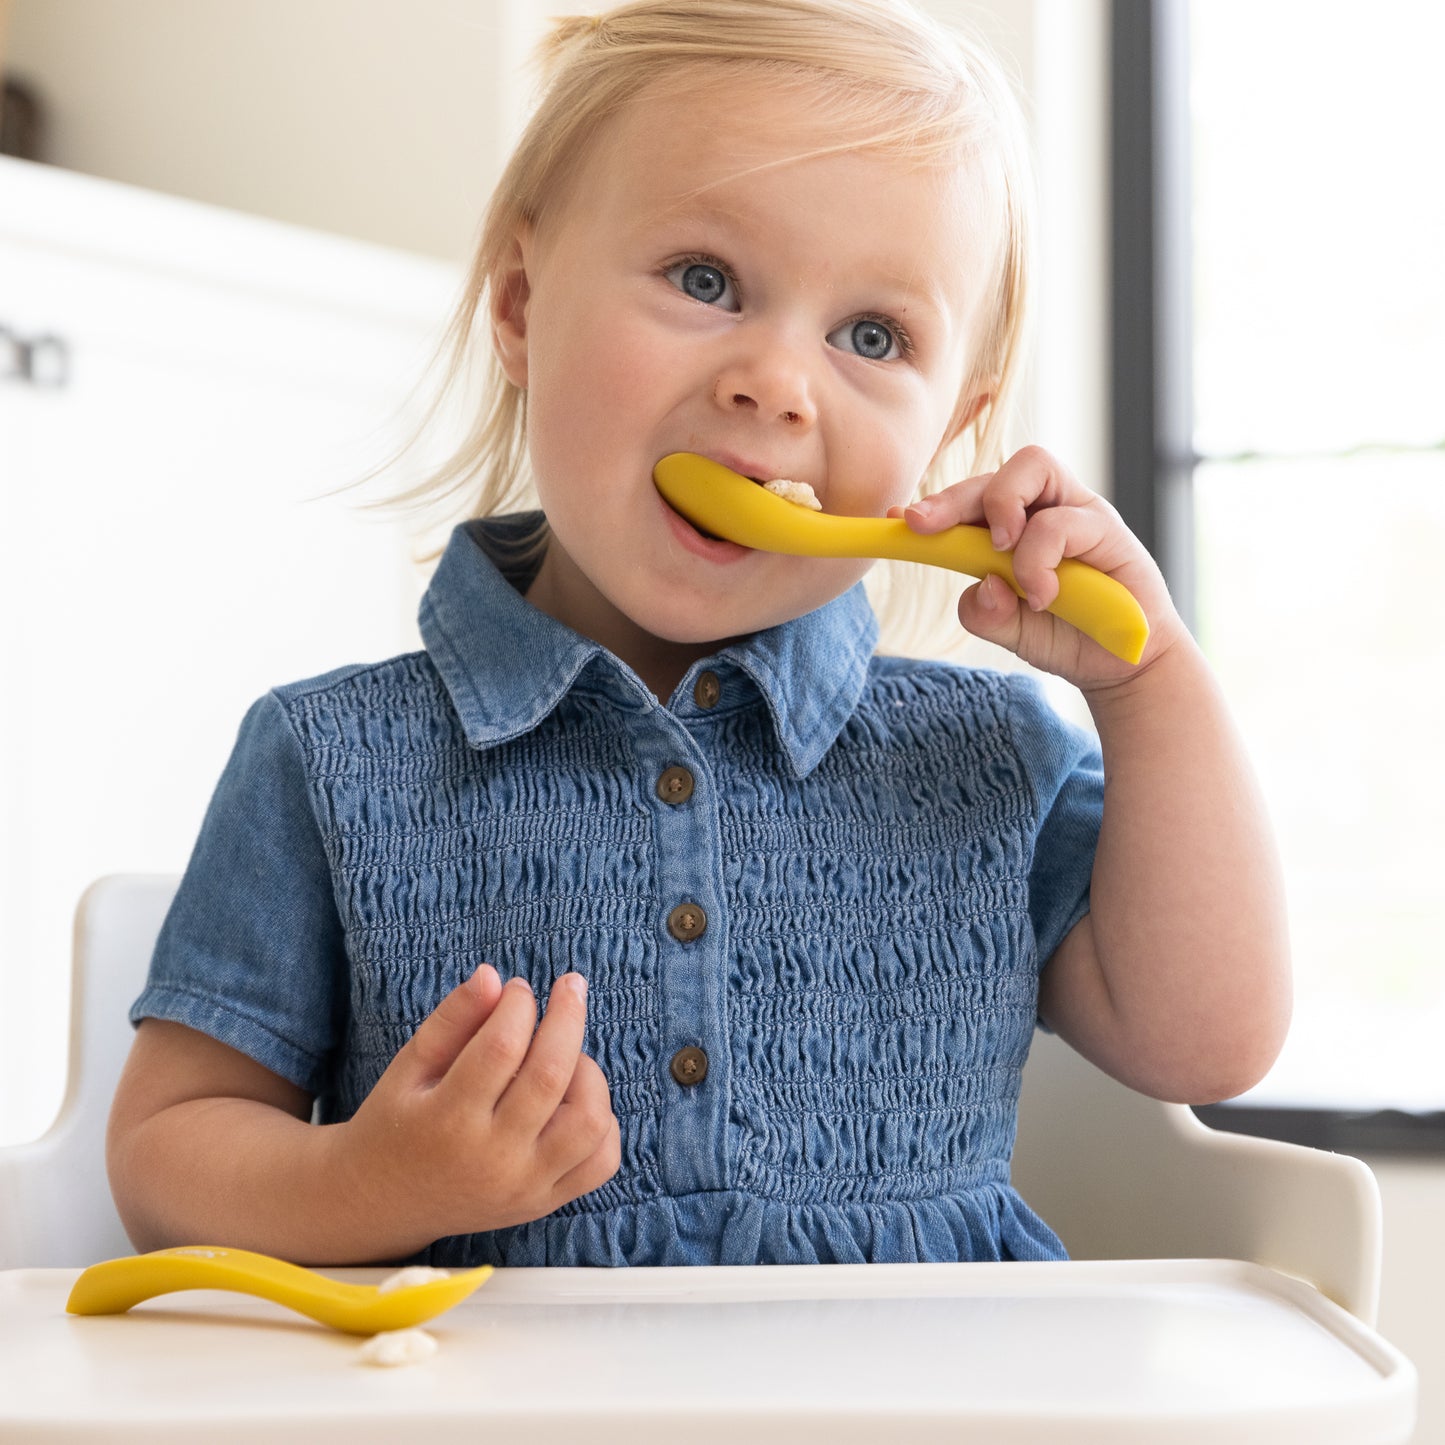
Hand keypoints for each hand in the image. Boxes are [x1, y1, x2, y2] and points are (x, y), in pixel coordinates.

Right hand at [334, 967, 620, 1251]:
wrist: (383, 1204)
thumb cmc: (397, 1122)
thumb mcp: (409, 1066)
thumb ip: (452, 1019)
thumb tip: (494, 975)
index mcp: (447, 1122)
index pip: (500, 1048)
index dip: (518, 1005)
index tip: (517, 988)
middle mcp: (492, 1159)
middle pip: (550, 1077)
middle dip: (568, 1017)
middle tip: (570, 985)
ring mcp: (524, 1188)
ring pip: (588, 1121)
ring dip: (589, 1073)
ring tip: (567, 1053)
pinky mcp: (545, 1203)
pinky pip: (601, 1161)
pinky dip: (603, 1121)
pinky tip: (576, 1096)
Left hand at [894, 445, 1184, 687]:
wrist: (1119, 663)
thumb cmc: (1062, 635)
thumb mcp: (1008, 629)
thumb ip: (984, 612)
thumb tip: (981, 586)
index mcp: (1012, 526)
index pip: (970, 499)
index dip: (933, 504)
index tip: (897, 519)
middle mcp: (1043, 507)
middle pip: (994, 472)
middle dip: (952, 496)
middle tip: (923, 526)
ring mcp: (1075, 511)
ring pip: (1031, 466)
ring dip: (1002, 509)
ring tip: (1000, 557)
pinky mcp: (1106, 528)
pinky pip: (1059, 522)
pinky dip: (1038, 559)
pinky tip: (1042, 596)